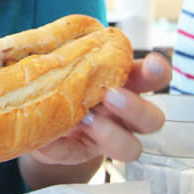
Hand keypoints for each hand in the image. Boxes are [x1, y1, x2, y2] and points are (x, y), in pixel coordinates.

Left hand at [27, 52, 169, 166]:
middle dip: (136, 108)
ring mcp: (106, 138)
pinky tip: (46, 140)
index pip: (154, 77)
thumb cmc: (60, 76)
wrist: (34, 108)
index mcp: (126, 82)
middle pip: (153, 119)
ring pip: (131, 147)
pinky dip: (60, 148)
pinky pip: (76, 156)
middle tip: (110, 95)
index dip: (158, 71)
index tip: (151, 63)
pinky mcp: (79, 154)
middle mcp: (124, 114)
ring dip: (110, 134)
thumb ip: (65, 50)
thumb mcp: (65, 59)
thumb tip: (47, 38)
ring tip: (84, 120)